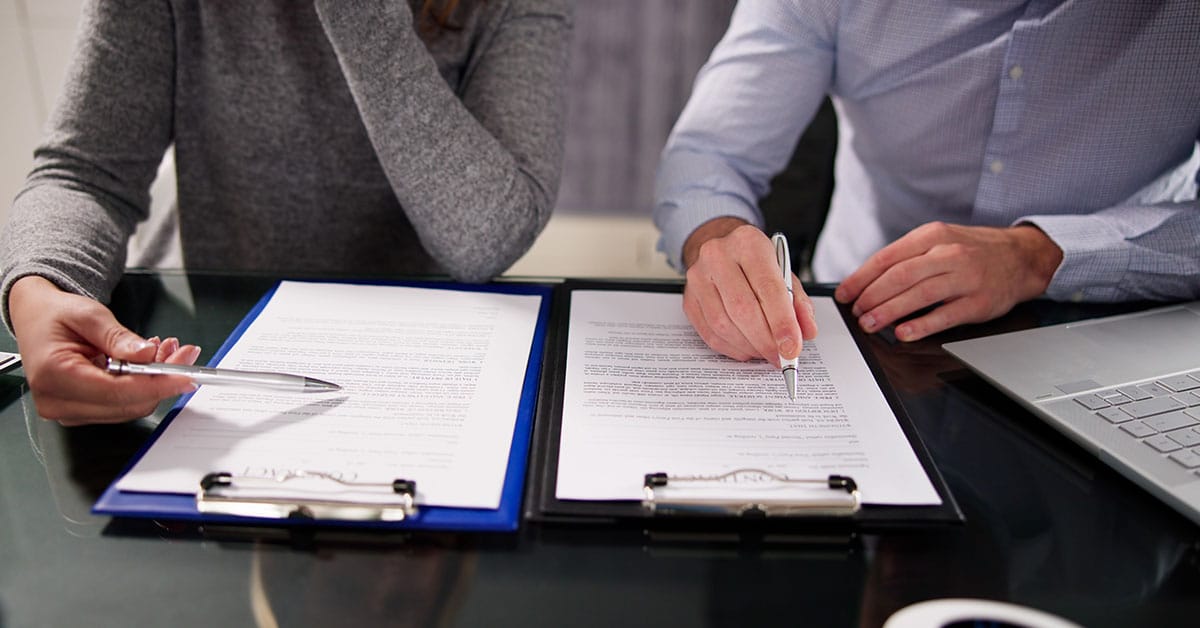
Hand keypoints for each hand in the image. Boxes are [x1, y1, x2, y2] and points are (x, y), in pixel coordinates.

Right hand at [9, 276, 201, 424]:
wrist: (37, 317)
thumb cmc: (55, 315)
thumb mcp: (89, 314)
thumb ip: (118, 337)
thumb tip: (147, 354)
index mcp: (54, 376)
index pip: (117, 392)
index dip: (157, 385)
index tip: (185, 375)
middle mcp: (58, 401)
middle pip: (128, 403)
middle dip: (162, 380)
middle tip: (184, 353)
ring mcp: (69, 409)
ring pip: (130, 406)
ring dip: (155, 381)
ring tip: (164, 350)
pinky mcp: (82, 410)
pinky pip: (122, 403)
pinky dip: (142, 384)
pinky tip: (149, 361)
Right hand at [681, 217, 818, 363]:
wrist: (722, 250)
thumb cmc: (755, 263)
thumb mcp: (783, 272)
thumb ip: (798, 302)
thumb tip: (805, 332)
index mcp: (748, 243)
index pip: (768, 288)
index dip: (782, 323)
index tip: (791, 348)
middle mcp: (718, 256)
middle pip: (743, 309)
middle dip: (765, 341)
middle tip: (780, 356)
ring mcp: (698, 277)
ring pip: (723, 324)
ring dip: (748, 347)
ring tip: (764, 351)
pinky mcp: (688, 298)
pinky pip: (709, 333)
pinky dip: (731, 348)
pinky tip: (746, 348)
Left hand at [834, 222, 1062, 341]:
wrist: (1021, 256)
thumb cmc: (972, 251)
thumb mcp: (939, 240)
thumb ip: (907, 257)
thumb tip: (867, 281)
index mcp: (932, 236)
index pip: (887, 258)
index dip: (861, 278)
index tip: (845, 294)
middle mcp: (948, 254)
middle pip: (900, 276)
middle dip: (871, 297)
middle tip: (855, 312)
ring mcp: (965, 278)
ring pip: (919, 295)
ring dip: (889, 312)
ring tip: (870, 323)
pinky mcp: (979, 302)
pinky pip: (945, 315)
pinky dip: (921, 325)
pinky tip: (903, 333)